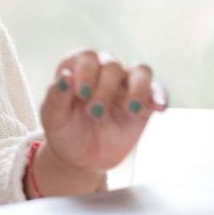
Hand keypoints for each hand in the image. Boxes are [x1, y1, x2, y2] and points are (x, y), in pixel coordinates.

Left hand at [37, 50, 165, 192]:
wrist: (80, 158)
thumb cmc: (64, 131)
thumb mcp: (53, 118)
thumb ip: (56, 97)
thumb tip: (65, 76)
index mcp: (79, 69)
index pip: (87, 56)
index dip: (85, 72)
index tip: (81, 94)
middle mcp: (104, 72)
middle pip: (112, 65)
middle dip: (105, 89)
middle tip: (95, 114)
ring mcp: (126, 86)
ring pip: (141, 71)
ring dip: (137, 88)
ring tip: (130, 110)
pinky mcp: (143, 104)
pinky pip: (157, 91)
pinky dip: (160, 96)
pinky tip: (159, 108)